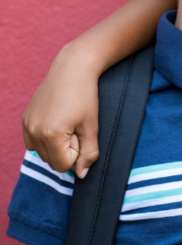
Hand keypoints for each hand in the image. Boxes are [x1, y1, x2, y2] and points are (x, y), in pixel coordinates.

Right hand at [22, 42, 100, 177]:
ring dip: (55, 145)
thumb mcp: (92, 126)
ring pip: (41, 153)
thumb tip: (82, 175)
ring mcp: (26, 125)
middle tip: (75, 128)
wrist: (72, 69)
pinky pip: (33, 142)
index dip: (76, 154)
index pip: (62, 166)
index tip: (80, 134)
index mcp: (50, 135)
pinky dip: (45, 138)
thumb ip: (89, 153)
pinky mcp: (25, 119)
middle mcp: (33, 131)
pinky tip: (57, 121)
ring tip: (67, 123)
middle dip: (65, 151)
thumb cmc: (86, 97)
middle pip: (51, 161)